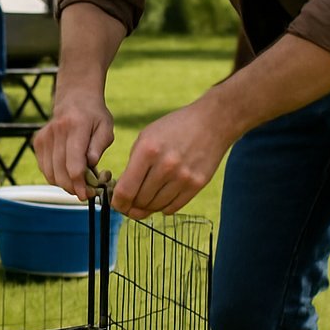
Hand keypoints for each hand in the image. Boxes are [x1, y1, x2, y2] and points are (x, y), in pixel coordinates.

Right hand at [33, 91, 114, 201]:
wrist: (75, 98)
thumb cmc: (94, 116)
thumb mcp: (106, 128)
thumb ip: (98, 147)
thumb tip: (90, 166)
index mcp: (76, 126)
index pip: (74, 164)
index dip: (80, 184)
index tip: (88, 195)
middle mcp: (57, 131)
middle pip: (61, 172)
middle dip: (73, 188)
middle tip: (85, 194)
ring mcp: (45, 136)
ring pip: (50, 173)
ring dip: (64, 185)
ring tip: (78, 184)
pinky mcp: (38, 141)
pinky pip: (44, 169)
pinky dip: (56, 177)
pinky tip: (67, 174)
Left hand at [112, 99, 229, 218]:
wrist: (211, 122)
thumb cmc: (173, 128)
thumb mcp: (146, 137)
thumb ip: (133, 165)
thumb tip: (123, 194)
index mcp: (147, 151)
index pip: (126, 191)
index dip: (118, 203)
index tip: (118, 204)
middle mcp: (165, 166)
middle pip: (140, 201)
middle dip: (132, 205)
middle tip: (131, 203)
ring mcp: (183, 176)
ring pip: (156, 207)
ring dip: (148, 207)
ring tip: (146, 198)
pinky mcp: (197, 184)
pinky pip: (173, 207)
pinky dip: (164, 207)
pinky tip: (161, 197)